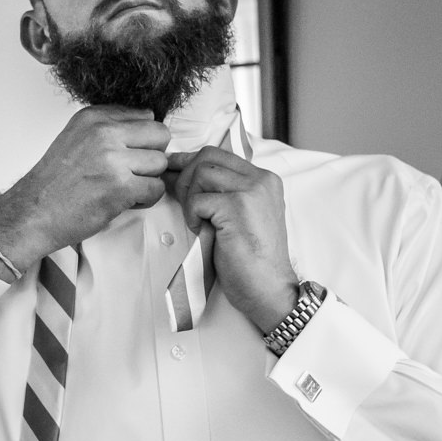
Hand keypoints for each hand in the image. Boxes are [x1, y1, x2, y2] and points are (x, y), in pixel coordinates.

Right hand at [0, 106, 169, 267]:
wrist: (33, 213)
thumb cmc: (54, 183)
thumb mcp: (76, 138)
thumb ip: (108, 128)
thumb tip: (146, 122)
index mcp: (93, 118)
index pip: (146, 115)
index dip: (142, 139)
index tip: (127, 153)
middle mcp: (103, 133)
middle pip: (160, 135)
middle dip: (152, 155)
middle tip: (133, 171)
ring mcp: (112, 159)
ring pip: (161, 163)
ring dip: (148, 179)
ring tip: (125, 187)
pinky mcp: (120, 187)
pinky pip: (157, 188)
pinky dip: (145, 199)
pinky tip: (124, 200)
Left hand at [165, 146, 297, 331]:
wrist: (268, 287)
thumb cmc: (249, 258)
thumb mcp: (239, 215)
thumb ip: (221, 192)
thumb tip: (178, 172)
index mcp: (264, 180)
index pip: (219, 153)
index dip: (190, 161)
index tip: (173, 170)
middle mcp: (261, 180)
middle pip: (207, 156)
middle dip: (186, 176)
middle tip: (182, 201)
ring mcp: (251, 191)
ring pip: (201, 173)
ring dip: (190, 197)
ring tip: (199, 221)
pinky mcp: (237, 207)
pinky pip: (198, 199)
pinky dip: (193, 215)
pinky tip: (204, 231)